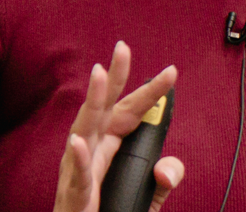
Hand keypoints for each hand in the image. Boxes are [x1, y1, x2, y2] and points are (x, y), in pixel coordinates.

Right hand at [54, 41, 182, 211]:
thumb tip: (168, 165)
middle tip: (123, 47)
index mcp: (109, 148)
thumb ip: (163, 179)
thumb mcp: (148, 197)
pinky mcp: (74, 194)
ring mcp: (79, 170)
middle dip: (114, 77)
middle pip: (104, 108)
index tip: (170, 72)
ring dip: (92, 102)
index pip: (130, 113)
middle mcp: (92, 151)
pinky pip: (75, 173)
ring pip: (84, 129)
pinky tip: (78, 140)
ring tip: (99, 75)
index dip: (149, 92)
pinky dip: (77, 157)